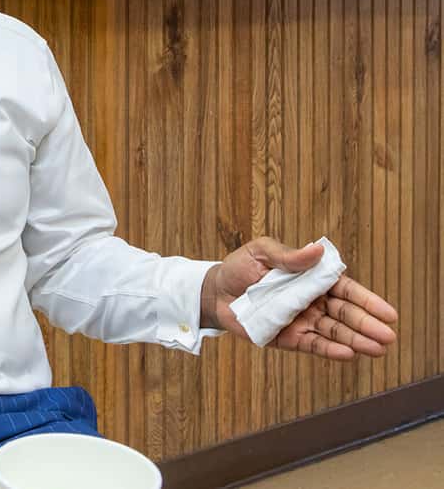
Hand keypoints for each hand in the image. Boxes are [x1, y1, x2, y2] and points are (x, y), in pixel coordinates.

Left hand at [201, 237, 397, 359]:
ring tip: (376, 349)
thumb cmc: (240, 268)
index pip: (345, 290)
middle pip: (345, 314)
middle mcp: (312, 301)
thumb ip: (289, 256)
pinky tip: (348, 353)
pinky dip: (330, 350)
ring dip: (356, 341)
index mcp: (311, 278)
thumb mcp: (261, 252)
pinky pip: (313, 344)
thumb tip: (317, 249)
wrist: (214, 292)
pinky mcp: (288, 338)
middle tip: (388, 337)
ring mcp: (302, 321)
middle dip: (367, 325)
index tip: (389, 313)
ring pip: (334, 332)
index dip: (367, 301)